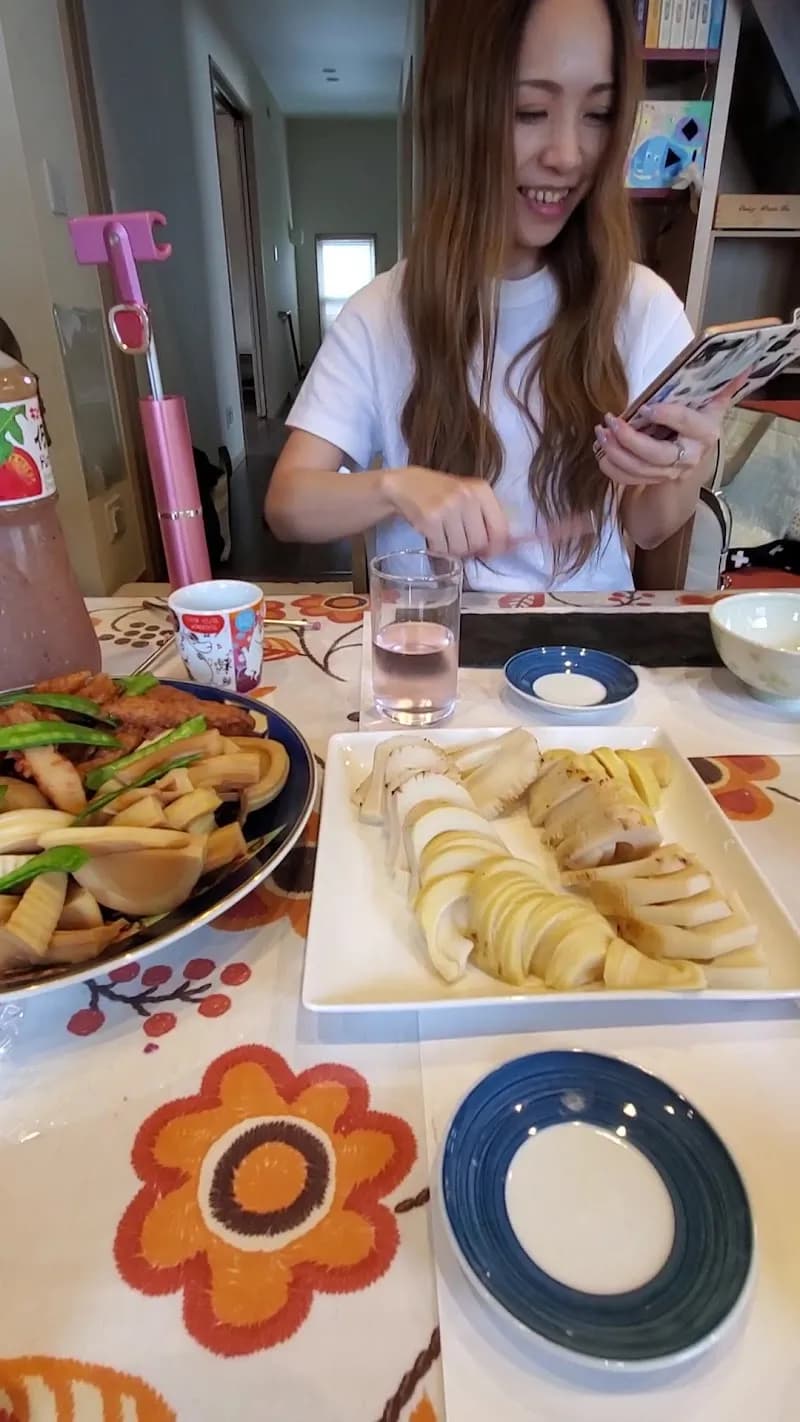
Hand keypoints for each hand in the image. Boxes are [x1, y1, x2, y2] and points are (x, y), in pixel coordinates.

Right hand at [383, 466, 509, 557]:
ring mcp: (448, 507)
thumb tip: (503, 548)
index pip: (500, 529)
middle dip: (469, 548)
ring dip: (452, 549)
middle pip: (479, 542)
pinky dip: (437, 548)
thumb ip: (486, 517)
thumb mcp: (468, 495)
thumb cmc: (440, 493)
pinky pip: (442, 548)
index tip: (486, 552)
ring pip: (461, 548)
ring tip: (444, 536)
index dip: (495, 547)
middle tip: (458, 540)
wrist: (405, 485)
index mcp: (481, 489)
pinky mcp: (430, 519)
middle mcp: (467, 496)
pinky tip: (433, 536)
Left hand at [593, 375, 744, 489]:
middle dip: (630, 440)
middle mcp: (689, 457)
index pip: (687, 423)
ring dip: (615, 453)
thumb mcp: (713, 402)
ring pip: (639, 469)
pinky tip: (600, 449)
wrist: (696, 452)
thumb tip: (744, 365)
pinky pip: (628, 479)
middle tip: (611, 422)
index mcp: (705, 432)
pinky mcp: (653, 480)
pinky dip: (611, 467)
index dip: (667, 416)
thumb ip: (723, 385)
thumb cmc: (700, 419)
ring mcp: (670, 472)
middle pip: (657, 455)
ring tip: (601, 432)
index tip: (646, 406)